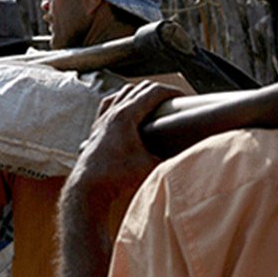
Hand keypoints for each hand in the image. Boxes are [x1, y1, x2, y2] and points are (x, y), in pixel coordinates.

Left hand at [67, 81, 182, 222]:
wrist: (88, 188)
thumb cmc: (116, 177)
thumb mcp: (151, 167)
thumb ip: (170, 159)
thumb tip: (190, 156)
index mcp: (126, 115)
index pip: (153, 92)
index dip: (172, 92)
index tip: (184, 96)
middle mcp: (112, 112)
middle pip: (139, 88)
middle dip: (160, 91)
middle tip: (174, 100)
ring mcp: (102, 118)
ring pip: (123, 92)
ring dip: (140, 93)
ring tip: (154, 102)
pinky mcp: (97, 128)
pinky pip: (110, 103)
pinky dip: (122, 100)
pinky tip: (127, 109)